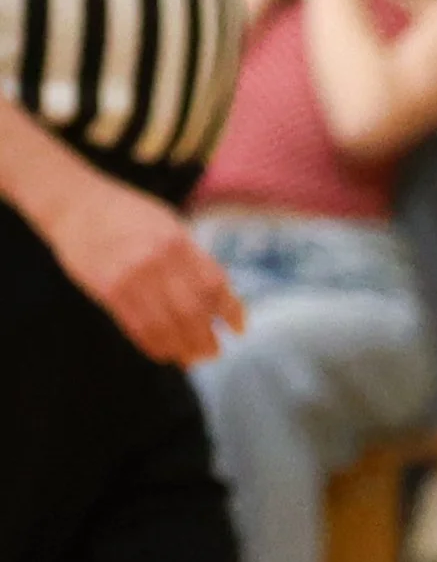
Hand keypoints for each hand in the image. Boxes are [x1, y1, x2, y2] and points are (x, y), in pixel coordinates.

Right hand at [37, 167, 243, 364]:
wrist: (75, 204)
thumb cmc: (125, 214)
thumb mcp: (166, 223)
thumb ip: (190, 256)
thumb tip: (217, 296)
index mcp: (177, 241)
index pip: (214, 284)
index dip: (230, 311)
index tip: (237, 329)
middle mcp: (157, 260)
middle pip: (194, 312)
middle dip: (207, 339)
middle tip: (212, 351)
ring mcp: (132, 276)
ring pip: (167, 326)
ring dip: (183, 349)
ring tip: (190, 357)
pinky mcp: (110, 290)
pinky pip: (139, 328)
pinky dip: (156, 346)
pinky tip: (164, 352)